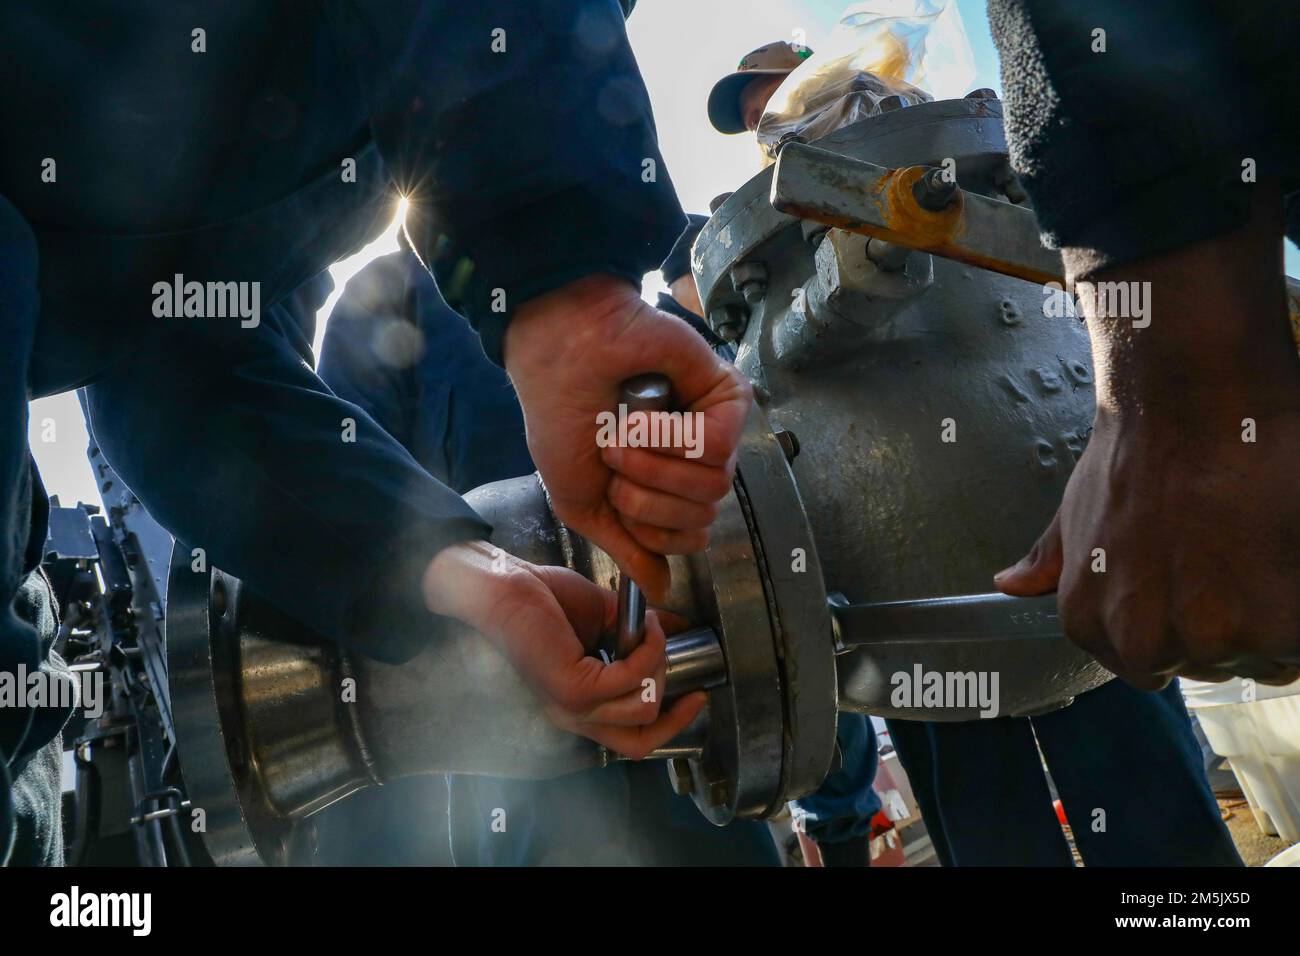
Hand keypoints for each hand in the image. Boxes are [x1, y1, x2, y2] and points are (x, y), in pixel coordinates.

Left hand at [422, 540, 705, 757]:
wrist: (504, 584)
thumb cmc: (542, 597)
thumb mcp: (602, 616)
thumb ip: (637, 631)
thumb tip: (675, 626)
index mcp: (578, 706)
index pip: (631, 740)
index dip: (670, 725)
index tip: (695, 698)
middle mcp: (574, 715)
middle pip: (641, 742)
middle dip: (674, 712)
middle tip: (682, 670)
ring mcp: (573, 706)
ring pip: (643, 707)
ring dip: (659, 665)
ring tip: (651, 630)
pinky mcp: (574, 688)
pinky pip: (632, 679)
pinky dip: (648, 651)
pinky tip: (644, 627)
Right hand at [505, 274, 751, 601]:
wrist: (557, 355)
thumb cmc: (561, 417)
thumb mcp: (582, 503)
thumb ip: (625, 548)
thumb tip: (660, 589)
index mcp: (664, 485)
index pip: (689, 538)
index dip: (651, 531)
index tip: (616, 498)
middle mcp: (693, 460)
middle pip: (701, 517)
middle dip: (648, 498)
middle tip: (613, 458)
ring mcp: (713, 426)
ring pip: (713, 486)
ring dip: (654, 466)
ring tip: (622, 436)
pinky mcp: (725, 394)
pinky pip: (719, 446)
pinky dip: (670, 437)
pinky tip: (640, 416)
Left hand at [995, 190, 1299, 687]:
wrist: (1191, 399)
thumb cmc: (1137, 448)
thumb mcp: (1074, 509)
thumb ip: (1050, 560)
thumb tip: (1010, 585)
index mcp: (1090, 623)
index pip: (1150, 667)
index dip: (1181, 626)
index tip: (1197, 584)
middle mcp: (1144, 641)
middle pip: (1209, 665)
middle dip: (1229, 621)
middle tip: (1234, 555)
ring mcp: (1211, 636)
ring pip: (1262, 657)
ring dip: (1272, 614)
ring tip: (1256, 546)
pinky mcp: (1277, 621)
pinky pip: (1298, 643)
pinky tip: (1283, 549)